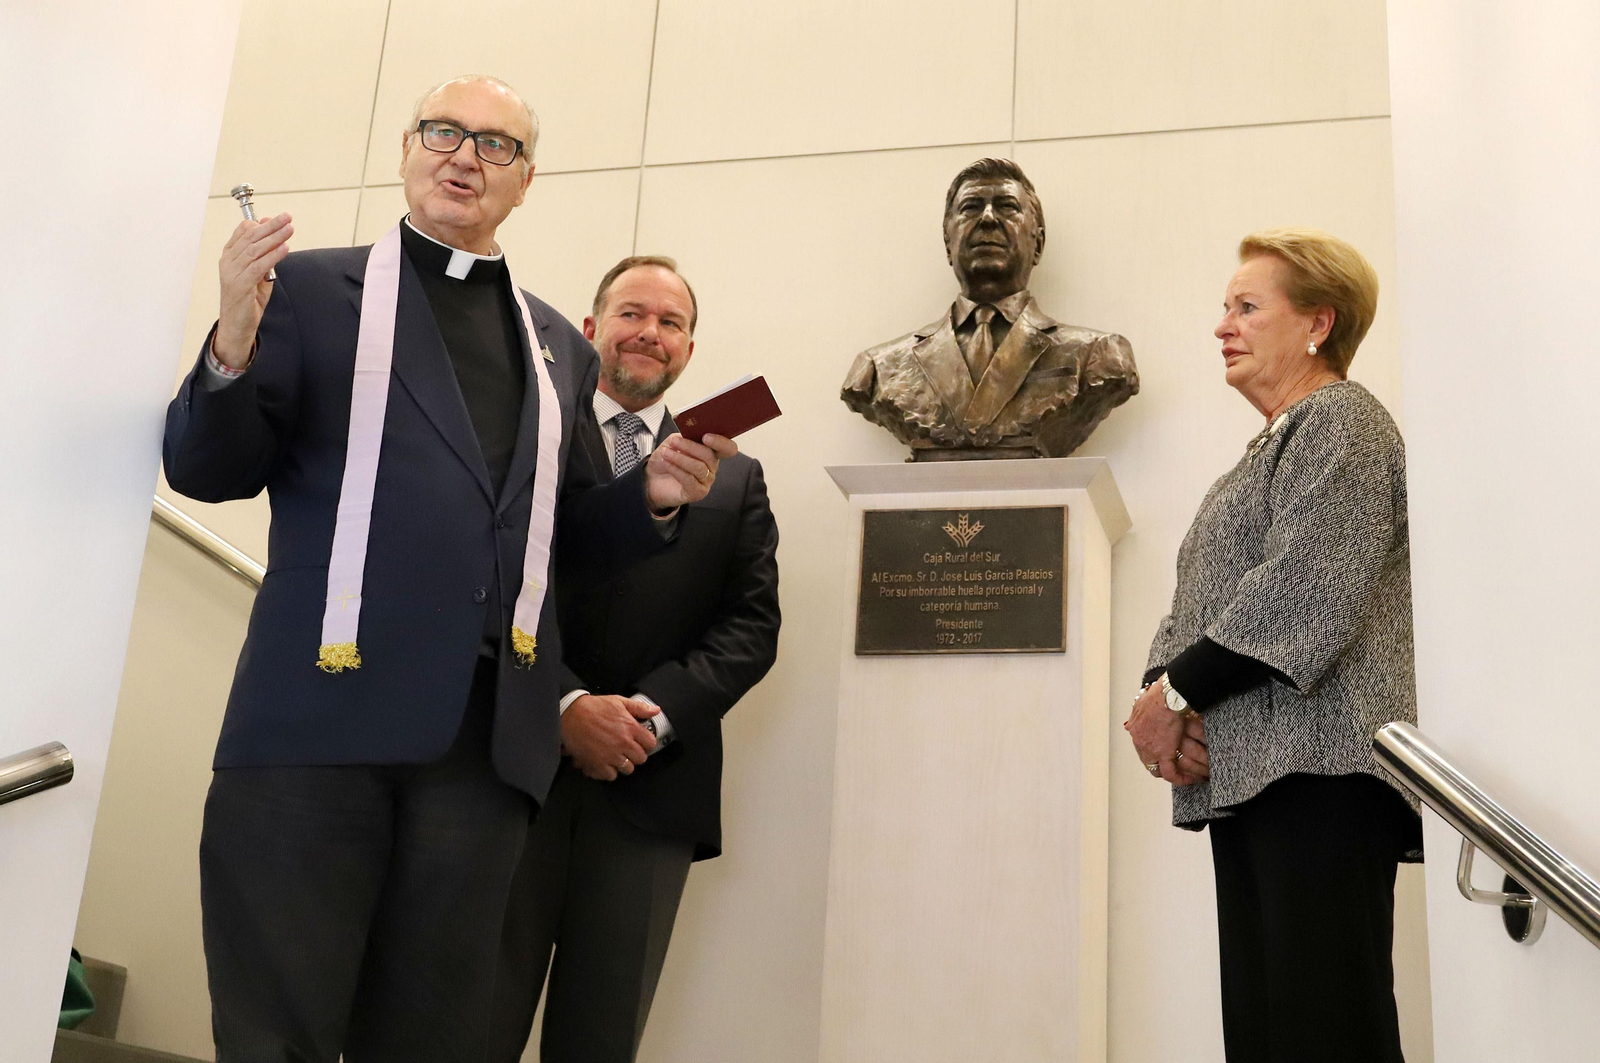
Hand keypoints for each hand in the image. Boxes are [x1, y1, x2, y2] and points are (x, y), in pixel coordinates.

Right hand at [214, 212, 292, 368]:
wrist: (237, 325)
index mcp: (230, 255)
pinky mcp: (239, 286)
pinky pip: (257, 267)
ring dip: (274, 238)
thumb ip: (264, 254)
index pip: (243, 231)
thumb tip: (272, 233)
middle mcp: (228, 261)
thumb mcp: (258, 273)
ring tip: (290, 229)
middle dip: (271, 226)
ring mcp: (231, 273)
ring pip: (254, 249)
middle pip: (250, 237)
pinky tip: (284, 248)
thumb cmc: (248, 299)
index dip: (261, 223)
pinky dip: (272, 256)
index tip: (279, 218)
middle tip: (288, 217)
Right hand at [561, 694, 657, 780]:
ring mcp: (611, 755)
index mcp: (630, 727)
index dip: (646, 743)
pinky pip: (611, 776)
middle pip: (641, 759)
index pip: (651, 743)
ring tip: (616, 756)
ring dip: (623, 764)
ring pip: (628, 769)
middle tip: (627, 750)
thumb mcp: (618, 701)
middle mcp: (623, 743)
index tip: (641, 742)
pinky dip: (609, 771)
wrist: (570, 715)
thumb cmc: (593, 708)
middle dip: (635, 754)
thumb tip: (655, 711)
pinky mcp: (598, 764)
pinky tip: (605, 762)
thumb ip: (639, 708)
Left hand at [644, 433, 737, 510]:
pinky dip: (676, 470)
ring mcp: (706, 481)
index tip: (705, 437)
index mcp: (711, 451)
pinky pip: (689, 480)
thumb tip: (687, 434)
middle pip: (710, 456)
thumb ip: (682, 436)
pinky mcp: (697, 493)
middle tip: (674, 441)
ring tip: (666, 453)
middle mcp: (711, 466)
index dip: (721, 442)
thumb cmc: (666, 459)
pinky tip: (666, 463)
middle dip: (691, 447)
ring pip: (699, 468)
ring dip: (680, 458)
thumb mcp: (672, 442)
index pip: (728, 448)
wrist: (652, 478)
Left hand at [1123, 681, 1209, 785]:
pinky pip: (1170, 773)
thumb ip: (1140, 711)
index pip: (1141, 747)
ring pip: (1157, 770)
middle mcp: (1140, 741)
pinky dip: (1179, 779)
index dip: (1151, 752)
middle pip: (1147, 761)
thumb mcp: (1142, 702)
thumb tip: (1139, 712)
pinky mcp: (1164, 753)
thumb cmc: (1159, 695)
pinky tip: (1188, 779)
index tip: (1160, 755)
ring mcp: (1150, 749)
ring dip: (1169, 774)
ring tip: (1181, 776)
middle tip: (1172, 767)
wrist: (1167, 696)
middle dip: (1159, 766)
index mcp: (1135, 728)